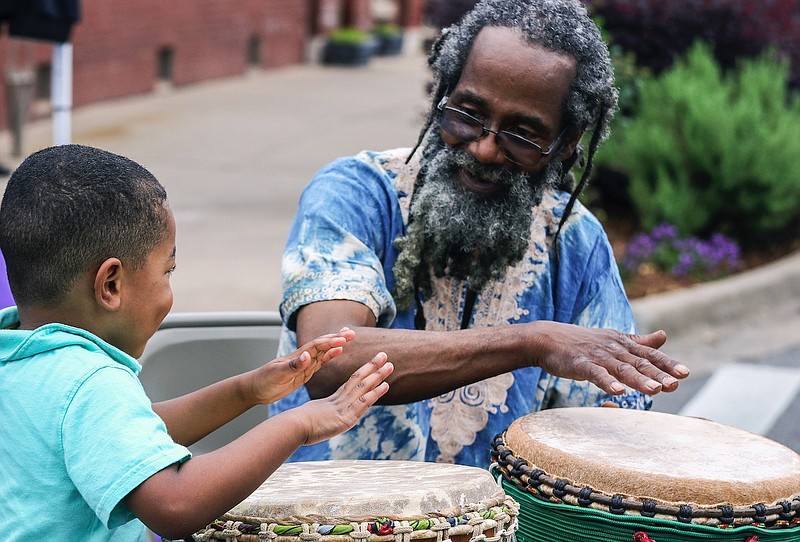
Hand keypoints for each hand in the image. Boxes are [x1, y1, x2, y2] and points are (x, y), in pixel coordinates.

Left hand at [250, 328, 356, 403]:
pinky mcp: (304, 372)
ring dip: (335, 344)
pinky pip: (320, 362)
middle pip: (322, 344)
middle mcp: (302, 358)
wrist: (255, 389)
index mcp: (297, 357)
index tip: (343, 339)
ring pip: (323, 351)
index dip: (330, 342)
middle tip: (352, 333)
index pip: (316, 346)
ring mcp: (304, 364)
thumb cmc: (263, 381)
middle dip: (337, 338)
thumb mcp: (277, 374)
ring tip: (349, 337)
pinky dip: (330, 356)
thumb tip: (307, 356)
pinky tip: (338, 352)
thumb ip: (293, 366)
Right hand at [291, 351, 392, 444]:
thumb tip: (319, 419)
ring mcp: (343, 408)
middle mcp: (339, 401)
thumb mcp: (309, 418)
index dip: (362, 374)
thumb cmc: (295, 424)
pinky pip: (363, 402)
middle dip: (372, 367)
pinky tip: (385, 386)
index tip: (372, 365)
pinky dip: (375, 393)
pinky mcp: (346, 417)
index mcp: (331, 401)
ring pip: (364, 387)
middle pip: (358, 380)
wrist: (292, 427)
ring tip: (390, 365)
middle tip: (384, 356)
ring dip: (378, 376)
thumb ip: (317, 416)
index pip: (350, 384)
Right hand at [532, 322, 689, 394]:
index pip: (649, 354)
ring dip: (638, 379)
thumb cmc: (582, 342)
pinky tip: (618, 392)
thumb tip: (664, 336)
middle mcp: (613, 348)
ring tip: (655, 390)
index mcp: (622, 344)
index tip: (684, 373)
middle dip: (658, 373)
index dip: (666, 363)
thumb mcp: (613, 340)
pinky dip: (607, 381)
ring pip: (621, 368)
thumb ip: (640, 342)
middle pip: (639, 363)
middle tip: (675, 385)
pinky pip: (595, 374)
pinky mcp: (580, 363)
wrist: (547, 338)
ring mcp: (596, 355)